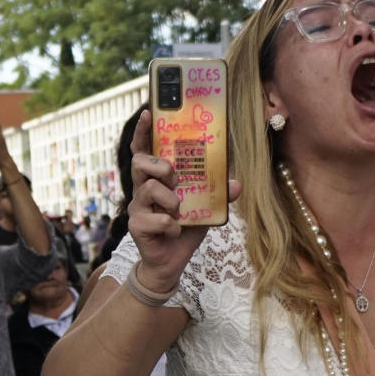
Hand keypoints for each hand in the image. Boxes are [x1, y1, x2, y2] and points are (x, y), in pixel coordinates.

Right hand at [127, 109, 240, 291]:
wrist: (170, 263)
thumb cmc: (184, 230)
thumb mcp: (206, 210)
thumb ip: (219, 196)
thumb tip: (237, 183)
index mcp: (156, 180)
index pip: (144, 151)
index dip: (143, 132)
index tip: (147, 112)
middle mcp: (142, 189)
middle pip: (140, 162)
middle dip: (160, 166)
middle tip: (175, 177)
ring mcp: (137, 208)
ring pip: (150, 189)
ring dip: (171, 200)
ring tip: (180, 212)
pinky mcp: (137, 226)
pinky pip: (158, 219)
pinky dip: (173, 226)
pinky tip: (175, 232)